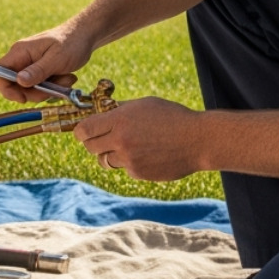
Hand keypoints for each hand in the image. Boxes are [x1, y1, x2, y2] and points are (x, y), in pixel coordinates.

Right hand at [0, 25, 91, 102]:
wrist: (85, 36)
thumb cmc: (71, 43)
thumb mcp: (57, 59)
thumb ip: (37, 71)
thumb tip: (19, 81)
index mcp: (20, 52)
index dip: (6, 88)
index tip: (23, 97)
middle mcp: (21, 59)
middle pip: (15, 86)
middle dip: (36, 92)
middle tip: (55, 89)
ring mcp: (30, 65)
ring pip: (29, 89)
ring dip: (48, 90)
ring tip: (66, 80)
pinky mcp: (39, 71)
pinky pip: (40, 87)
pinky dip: (53, 87)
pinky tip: (66, 78)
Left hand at [71, 97, 207, 181]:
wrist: (198, 140)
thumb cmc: (172, 117)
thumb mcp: (144, 104)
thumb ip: (119, 109)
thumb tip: (99, 111)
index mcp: (119, 121)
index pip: (83, 131)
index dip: (80, 131)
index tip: (83, 130)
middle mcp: (121, 141)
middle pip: (89, 147)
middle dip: (92, 142)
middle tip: (102, 137)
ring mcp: (129, 160)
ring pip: (105, 160)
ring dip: (109, 153)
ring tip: (127, 145)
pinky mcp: (138, 173)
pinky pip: (124, 168)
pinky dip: (128, 162)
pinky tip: (145, 153)